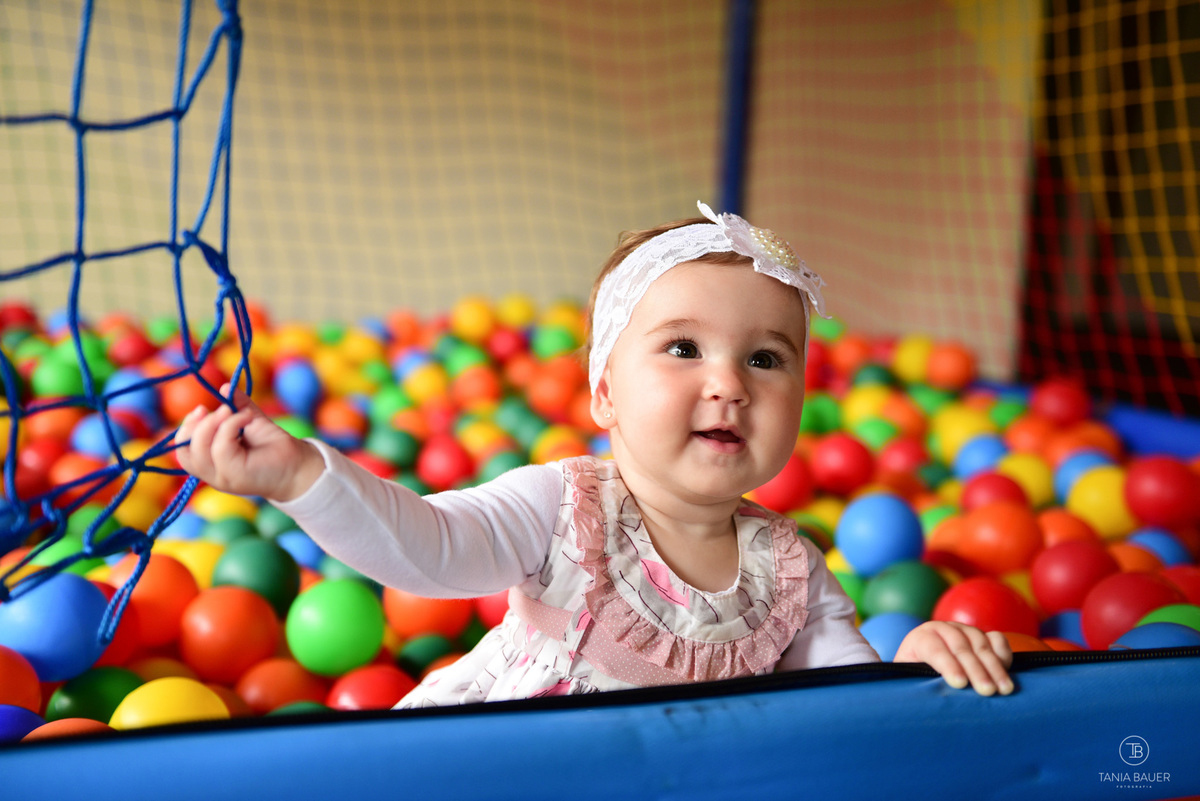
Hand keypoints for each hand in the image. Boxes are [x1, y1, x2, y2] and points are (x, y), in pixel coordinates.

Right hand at [173, 383, 324, 501]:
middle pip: (185, 451)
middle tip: (221, 409)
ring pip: (200, 450)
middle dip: (196, 425)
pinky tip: (247, 418)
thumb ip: (237, 407)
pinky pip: (221, 448)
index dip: (186, 428)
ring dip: (214, 424)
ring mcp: (223, 478)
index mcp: (211, 464)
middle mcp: (213, 474)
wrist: (299, 466)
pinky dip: (231, 426)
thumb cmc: (274, 447)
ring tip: (236, 412)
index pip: (182, 450)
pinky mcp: (236, 476)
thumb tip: (225, 387)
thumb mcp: (251, 422)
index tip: (202, 409)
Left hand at [893, 621, 1013, 695]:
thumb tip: (925, 698)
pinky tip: (1008, 670)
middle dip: (976, 670)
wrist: (927, 667)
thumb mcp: (910, 680)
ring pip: (981, 644)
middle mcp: (943, 630)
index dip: (947, 665)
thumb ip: (915, 685)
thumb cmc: (916, 680)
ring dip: (994, 667)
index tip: (959, 683)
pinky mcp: (983, 636)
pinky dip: (1004, 653)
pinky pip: (997, 639)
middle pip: (961, 647)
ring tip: (1004, 689)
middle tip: (987, 691)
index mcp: (921, 638)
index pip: (933, 648)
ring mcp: (965, 631)